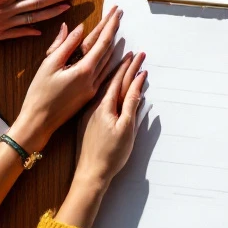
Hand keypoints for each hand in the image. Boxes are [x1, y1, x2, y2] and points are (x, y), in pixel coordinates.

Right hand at [10, 7, 123, 151]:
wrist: (39, 122)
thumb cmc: (39, 93)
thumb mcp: (49, 65)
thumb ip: (64, 44)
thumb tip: (76, 27)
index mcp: (84, 70)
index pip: (102, 41)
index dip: (110, 24)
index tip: (117, 11)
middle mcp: (93, 79)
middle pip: (108, 49)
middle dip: (113, 30)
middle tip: (119, 14)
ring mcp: (93, 88)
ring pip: (108, 61)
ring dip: (113, 43)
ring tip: (117, 28)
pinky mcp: (89, 95)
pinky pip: (104, 72)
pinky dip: (108, 59)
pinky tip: (110, 54)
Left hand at [74, 51, 146, 186]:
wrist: (90, 173)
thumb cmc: (110, 154)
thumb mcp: (126, 128)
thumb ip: (131, 104)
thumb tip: (137, 84)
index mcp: (105, 105)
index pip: (120, 79)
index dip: (130, 66)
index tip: (138, 54)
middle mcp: (96, 105)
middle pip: (112, 80)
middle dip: (124, 66)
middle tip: (134, 54)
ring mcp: (91, 112)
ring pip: (105, 87)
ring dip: (115, 74)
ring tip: (123, 62)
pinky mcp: (89, 120)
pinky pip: (100, 96)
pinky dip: (108, 87)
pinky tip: (110, 85)